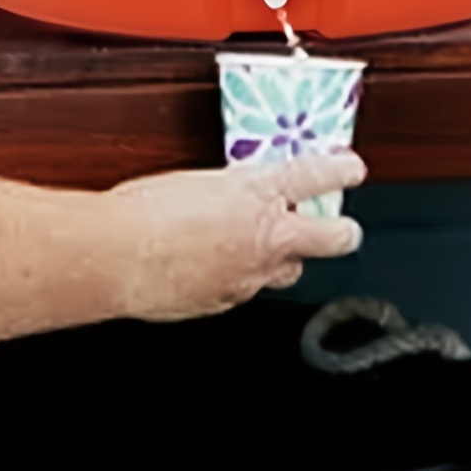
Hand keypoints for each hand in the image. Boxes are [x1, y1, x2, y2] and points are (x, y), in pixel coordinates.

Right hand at [107, 153, 365, 321]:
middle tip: (341, 228)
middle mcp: (265, 235)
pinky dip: (240, 278)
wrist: (118, 256)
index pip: (315, 176)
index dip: (341, 171)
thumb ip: (230, 187)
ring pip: (289, 270)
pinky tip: (215, 267)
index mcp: (257, 191)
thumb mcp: (197, 181)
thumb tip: (240, 190)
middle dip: (340, 233)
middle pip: (332, 238)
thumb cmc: (145, 210)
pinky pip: (247, 289)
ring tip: (266, 247)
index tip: (352, 170)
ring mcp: (251, 274)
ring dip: (283, 259)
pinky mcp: (229, 301)